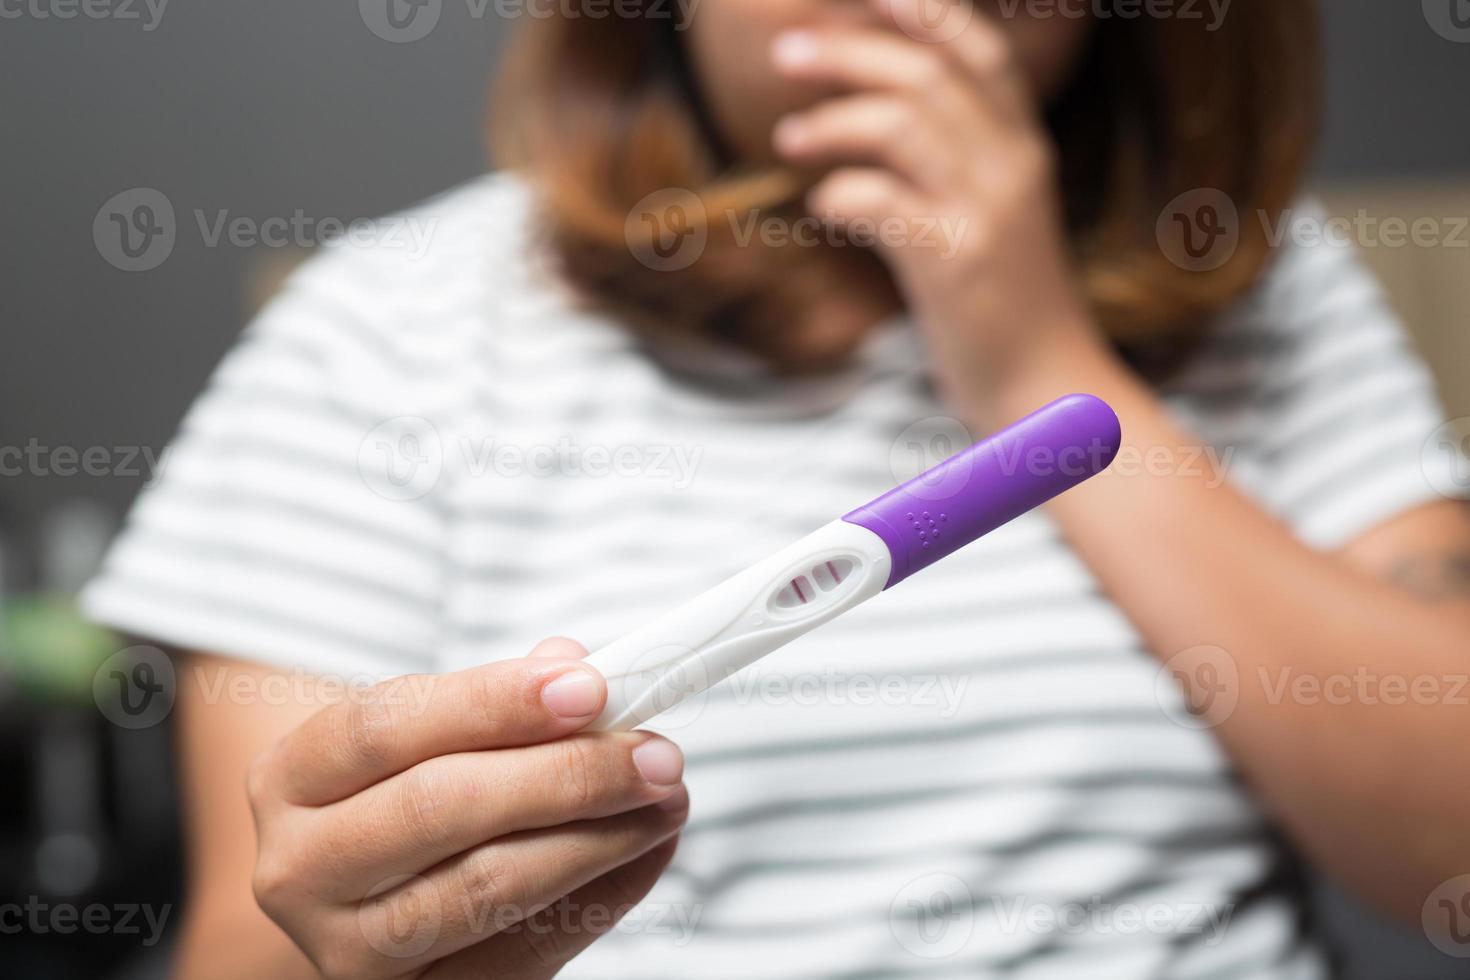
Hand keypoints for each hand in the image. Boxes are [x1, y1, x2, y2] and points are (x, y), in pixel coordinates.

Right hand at [246, 638, 687, 979]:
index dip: (493, 702)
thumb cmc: (408, 787)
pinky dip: (603, 897)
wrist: (364, 895)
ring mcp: (350, 951)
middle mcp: (299, 870)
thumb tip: (574, 670)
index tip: (592, 685)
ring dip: (597, 838)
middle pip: (439, 808)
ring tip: (666, 798)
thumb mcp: (426, 731)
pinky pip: (523, 952)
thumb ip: (495, 699)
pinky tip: (649, 849)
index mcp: (291, 778)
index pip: (386, 727)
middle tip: (655, 752)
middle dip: (566, 774)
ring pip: (484, 888)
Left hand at [770, 0, 1101, 419]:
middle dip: (848, 51)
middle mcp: (1013, 168)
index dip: (928, 12)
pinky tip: (825, 208)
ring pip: (902, 122)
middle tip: (785, 53)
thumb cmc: (1005, 307)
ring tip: (788, 137)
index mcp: (1025, 151)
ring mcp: (987, 213)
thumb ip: (959, 166)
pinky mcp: (955, 263)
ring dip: (832, 120)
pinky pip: (881, 199)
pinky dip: (839, 193)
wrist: (1046, 389)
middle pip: (926, 74)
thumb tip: (876, 124)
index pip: (983, 54)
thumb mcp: (997, 219)